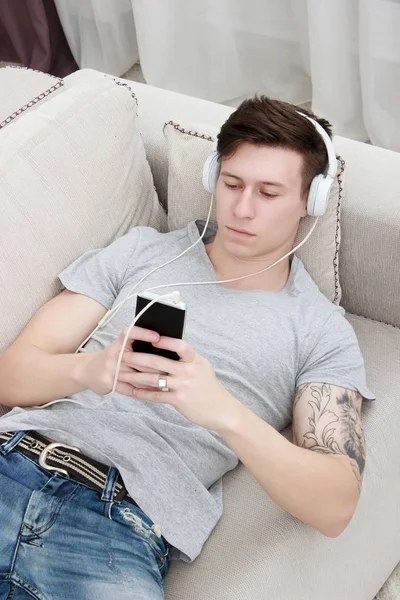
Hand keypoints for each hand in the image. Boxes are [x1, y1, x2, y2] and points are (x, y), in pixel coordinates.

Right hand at [76, 326, 162, 395]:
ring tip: (170, 382)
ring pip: (138, 376)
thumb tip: (165, 350)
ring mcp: (110, 368)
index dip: (144, 333)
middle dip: (158, 366)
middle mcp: (114, 353)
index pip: (131, 333)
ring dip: (155, 381)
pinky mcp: (109, 382)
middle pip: (140, 359)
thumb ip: (138, 347)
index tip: (157, 336)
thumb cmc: (113, 358)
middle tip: (175, 369)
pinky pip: (131, 388)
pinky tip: (156, 392)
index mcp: (119, 341)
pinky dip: (145, 391)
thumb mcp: (121, 347)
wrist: (88, 371)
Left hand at [118, 336, 245, 433]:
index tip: (150, 338)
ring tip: (121, 374)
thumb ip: (186, 359)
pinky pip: (157, 396)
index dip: (165, 341)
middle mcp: (189, 371)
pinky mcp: (179, 400)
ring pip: (154, 379)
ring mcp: (184, 386)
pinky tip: (133, 391)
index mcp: (195, 360)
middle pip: (159, 361)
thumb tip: (164, 349)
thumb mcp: (202, 368)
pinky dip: (143, 393)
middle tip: (122, 355)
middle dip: (137, 358)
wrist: (222, 410)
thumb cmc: (208, 387)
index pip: (180, 345)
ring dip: (135, 376)